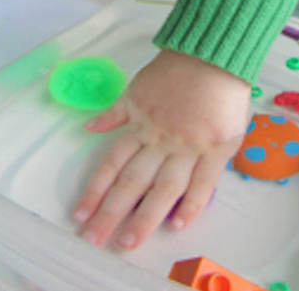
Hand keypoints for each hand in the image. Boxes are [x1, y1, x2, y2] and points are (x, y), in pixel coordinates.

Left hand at [72, 49, 250, 249]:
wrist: (214, 55)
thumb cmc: (177, 71)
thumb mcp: (138, 87)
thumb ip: (116, 112)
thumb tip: (89, 127)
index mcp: (141, 125)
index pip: (112, 163)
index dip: (95, 190)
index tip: (80, 213)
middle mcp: (161, 140)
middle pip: (132, 183)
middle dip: (111, 213)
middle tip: (94, 239)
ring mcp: (189, 146)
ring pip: (163, 188)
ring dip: (145, 217)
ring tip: (128, 243)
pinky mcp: (217, 148)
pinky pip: (204, 182)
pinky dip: (192, 205)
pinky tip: (177, 225)